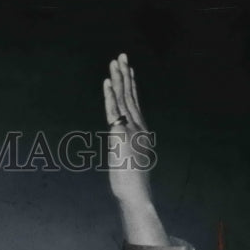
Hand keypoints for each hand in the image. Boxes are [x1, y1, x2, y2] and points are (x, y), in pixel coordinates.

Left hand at [103, 52, 151, 207]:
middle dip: (125, 75)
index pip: (135, 104)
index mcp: (142, 132)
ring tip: (115, 61)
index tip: (129, 70)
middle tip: (122, 56)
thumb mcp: (131, 162)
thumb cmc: (132, 183)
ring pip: (123, 99)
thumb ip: (128, 150)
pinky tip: (107, 82)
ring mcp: (131, 129)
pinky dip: (110, 95)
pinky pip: (113, 111)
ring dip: (118, 78)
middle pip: (130, 96)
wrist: (136, 193)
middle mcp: (138, 127)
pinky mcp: (120, 135)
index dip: (131, 85)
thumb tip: (123, 149)